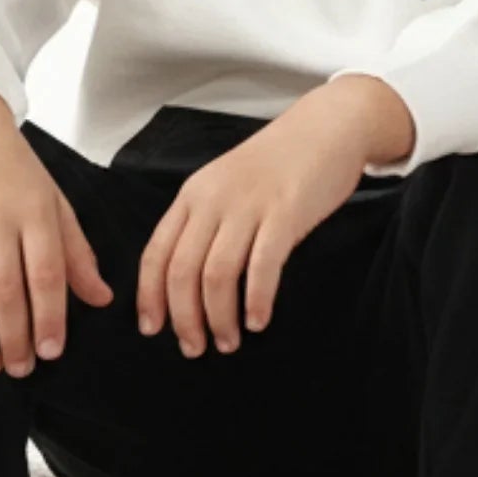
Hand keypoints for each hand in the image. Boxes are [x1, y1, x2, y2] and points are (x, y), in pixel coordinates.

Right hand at [0, 97, 114, 374]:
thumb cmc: (14, 172)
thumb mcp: (55, 203)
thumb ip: (76, 253)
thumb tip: (101, 299)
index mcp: (34, 212)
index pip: (45, 275)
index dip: (49, 318)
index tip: (51, 353)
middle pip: (3, 291)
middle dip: (13, 338)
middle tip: (20, 369)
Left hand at [135, 80, 405, 355]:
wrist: (326, 127)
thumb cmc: (278, 164)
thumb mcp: (226, 185)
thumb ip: (206, 223)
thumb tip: (188, 281)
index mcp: (192, 196)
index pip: (156, 254)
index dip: (151, 297)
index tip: (153, 330)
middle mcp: (213, 200)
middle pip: (182, 271)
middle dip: (184, 318)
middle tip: (194, 349)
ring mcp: (248, 206)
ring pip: (217, 274)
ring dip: (219, 317)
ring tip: (228, 342)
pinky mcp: (285, 212)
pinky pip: (262, 265)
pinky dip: (256, 299)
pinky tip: (258, 321)